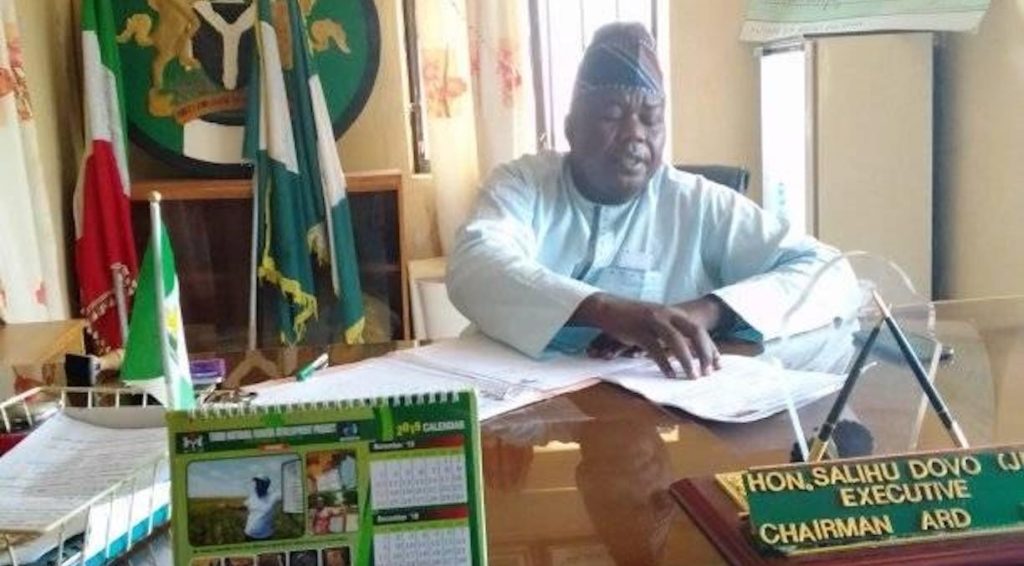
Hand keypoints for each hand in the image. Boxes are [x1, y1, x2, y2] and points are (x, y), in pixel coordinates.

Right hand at [573, 293, 728, 377]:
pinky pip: (655, 348)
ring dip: (687, 360)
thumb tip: (690, 351)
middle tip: (709, 372)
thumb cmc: (635, 318)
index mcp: (674, 313)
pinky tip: (670, 374)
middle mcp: (667, 314)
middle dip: (705, 353)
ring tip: (692, 376)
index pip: (699, 330)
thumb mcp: (657, 321)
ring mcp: (653, 321)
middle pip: (694, 332)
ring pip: (676, 340)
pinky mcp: (638, 330)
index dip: (711, 348)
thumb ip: (673, 332)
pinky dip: (664, 362)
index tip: (718, 365)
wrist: (608, 307)